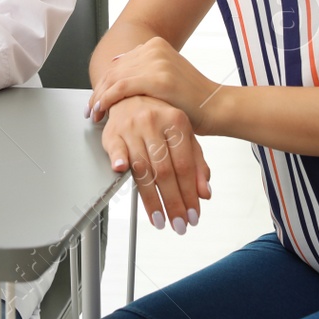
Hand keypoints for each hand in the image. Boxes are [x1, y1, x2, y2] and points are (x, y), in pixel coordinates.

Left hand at [87, 36, 227, 132]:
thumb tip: (118, 68)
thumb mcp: (166, 75)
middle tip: (90, 108)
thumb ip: (145, 69)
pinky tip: (101, 110)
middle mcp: (154, 48)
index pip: (119, 63)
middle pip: (114, 70)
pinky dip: (107, 100)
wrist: (215, 106)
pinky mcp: (157, 78)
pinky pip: (122, 88)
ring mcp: (156, 61)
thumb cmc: (191, 99)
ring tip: (93, 113)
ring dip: (99, 97)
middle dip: (98, 90)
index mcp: (155, 44)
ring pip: (115, 79)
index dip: (104, 81)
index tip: (96, 97)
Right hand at [100, 95, 211, 232]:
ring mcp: (132, 127)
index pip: (185, 166)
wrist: (130, 94)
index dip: (189, 193)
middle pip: (165, 171)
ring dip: (151, 199)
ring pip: (143, 168)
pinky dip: (119, 160)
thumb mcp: (184, 135)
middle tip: (179, 225)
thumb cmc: (159, 118)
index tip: (193, 215)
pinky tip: (121, 173)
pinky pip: (116, 149)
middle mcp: (154, 123)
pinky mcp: (113, 132)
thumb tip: (205, 193)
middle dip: (173, 202)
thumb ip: (197, 162)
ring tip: (160, 220)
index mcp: (176, 122)